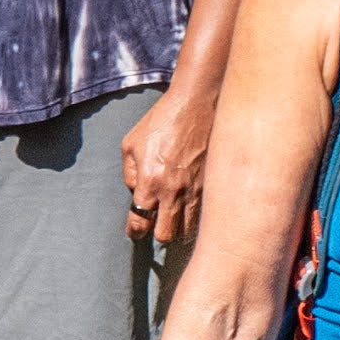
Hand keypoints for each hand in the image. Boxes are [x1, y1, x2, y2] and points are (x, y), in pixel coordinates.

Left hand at [122, 80, 218, 253]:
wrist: (196, 104)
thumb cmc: (161, 121)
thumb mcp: (131, 144)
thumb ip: (129, 173)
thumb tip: (135, 192)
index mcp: (150, 181)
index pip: (140, 222)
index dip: (135, 232)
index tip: (135, 231)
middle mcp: (173, 191)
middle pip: (165, 236)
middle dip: (157, 233)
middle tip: (155, 222)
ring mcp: (195, 190)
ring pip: (188, 230)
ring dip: (178, 226)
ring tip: (173, 216)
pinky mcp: (211, 185)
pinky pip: (203, 214)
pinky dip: (195, 216)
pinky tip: (190, 206)